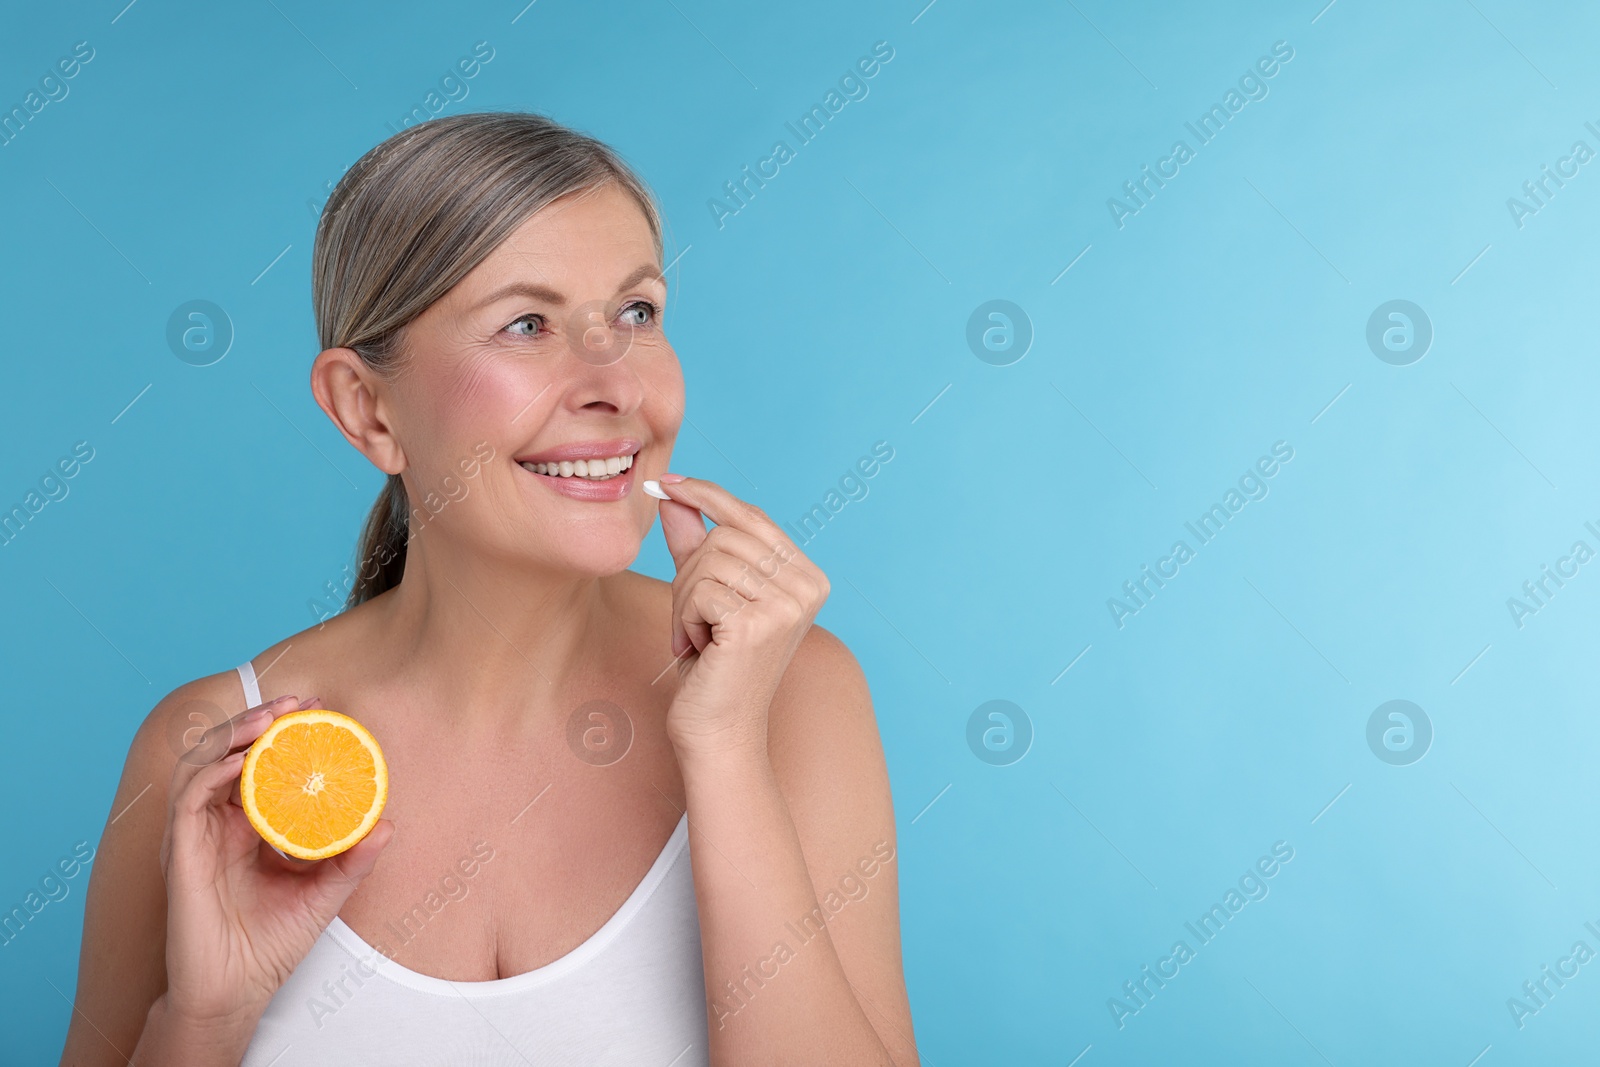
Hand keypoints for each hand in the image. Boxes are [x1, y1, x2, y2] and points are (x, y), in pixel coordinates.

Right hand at [158, 695, 393, 1028]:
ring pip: (205, 763)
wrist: (236, 990)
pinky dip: (213, 771)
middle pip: (231, 752)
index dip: (286, 734)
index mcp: (250, 826)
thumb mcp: (326, 894)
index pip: (263, 764)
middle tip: (298, 704)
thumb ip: (353, 860)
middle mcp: (220, 822)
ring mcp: (197, 833)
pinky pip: (189, 798)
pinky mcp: (179, 850)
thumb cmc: (274, 942)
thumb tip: (388, 825)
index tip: (320, 711)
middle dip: (261, 721)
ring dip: (234, 734)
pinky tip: (241, 761)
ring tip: (270, 718)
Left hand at [654, 474, 830, 755]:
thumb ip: (693, 543)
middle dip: (689, 573)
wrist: (718, 732)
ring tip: (697, 638)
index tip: (666, 482)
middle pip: (723, 536)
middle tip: (690, 620)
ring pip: (708, 560)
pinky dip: (684, 619)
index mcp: (807, 576)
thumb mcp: (704, 594)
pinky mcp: (758, 623)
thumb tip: (673, 494)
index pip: (750, 516)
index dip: (706, 496)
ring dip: (685, 600)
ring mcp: (788, 605)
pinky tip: (698, 650)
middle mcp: (807, 586)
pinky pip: (699, 590)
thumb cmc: (713, 667)